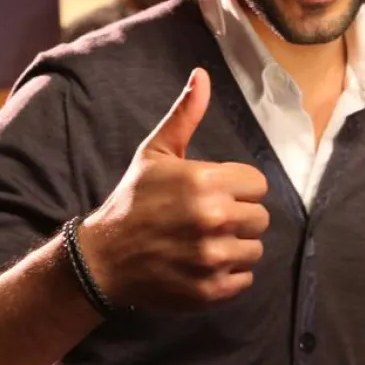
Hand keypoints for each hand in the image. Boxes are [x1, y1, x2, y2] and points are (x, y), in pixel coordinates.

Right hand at [79, 68, 269, 312]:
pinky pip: (245, 279)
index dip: (238, 188)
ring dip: (236, 246)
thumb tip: (202, 75)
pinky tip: (203, 264)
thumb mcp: (155, 153)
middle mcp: (213, 219)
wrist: (103, 259)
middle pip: (261, 218)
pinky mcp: (210, 290)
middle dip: (239, 217)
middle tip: (209, 220)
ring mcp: (213, 257)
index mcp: (205, 181)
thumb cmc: (133, 200)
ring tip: (206, 242)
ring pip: (255, 249)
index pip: (258, 185)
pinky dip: (229, 275)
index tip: (215, 194)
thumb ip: (185, 115)